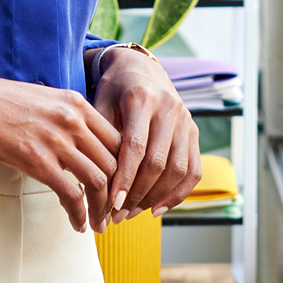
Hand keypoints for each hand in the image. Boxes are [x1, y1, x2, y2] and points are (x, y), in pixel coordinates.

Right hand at [0, 70, 122, 233]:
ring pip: (99, 182)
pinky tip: (77, 224)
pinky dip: (79, 214)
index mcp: (76, 102)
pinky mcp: (37, 160)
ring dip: (102, 208)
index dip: (125, 168)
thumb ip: (66, 116)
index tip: (120, 187)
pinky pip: (71, 194)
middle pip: (114, 163)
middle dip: (119, 193)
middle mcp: (72, 119)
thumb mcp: (42, 98)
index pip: (117, 140)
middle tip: (114, 212)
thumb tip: (81, 142)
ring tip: (99, 223)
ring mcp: (56, 140)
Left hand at [92, 48, 201, 224]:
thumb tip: (89, 181)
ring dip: (155, 197)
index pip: (135, 146)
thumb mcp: (100, 102)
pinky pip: (193, 170)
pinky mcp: (194, 131)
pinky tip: (157, 208)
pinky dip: (178, 194)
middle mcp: (168, 108)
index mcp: (141, 98)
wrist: (140, 68)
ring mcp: (185, 120)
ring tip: (132, 213)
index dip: (125, 178)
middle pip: (158, 162)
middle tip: (117, 215)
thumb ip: (100, 137)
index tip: (111, 204)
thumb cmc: (114, 88)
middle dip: (138, 194)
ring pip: (178, 169)